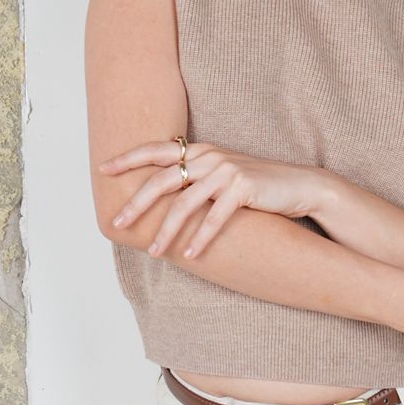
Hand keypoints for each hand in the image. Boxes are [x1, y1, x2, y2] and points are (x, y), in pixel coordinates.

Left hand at [100, 139, 329, 257]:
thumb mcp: (222, 174)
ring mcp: (226, 171)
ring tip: (153, 252)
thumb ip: (195, 178)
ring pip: (184, 203)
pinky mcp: (244, 188)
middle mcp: (210, 156)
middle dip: (137, 203)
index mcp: (201, 150)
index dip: (129, 159)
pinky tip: (190, 254)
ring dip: (166, 231)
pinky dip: (201, 238)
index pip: (156, 150)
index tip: (103, 170)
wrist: (300, 185)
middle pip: (162, 179)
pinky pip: (215, 217)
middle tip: (118, 223)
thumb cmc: (257, 185)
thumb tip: (160, 195)